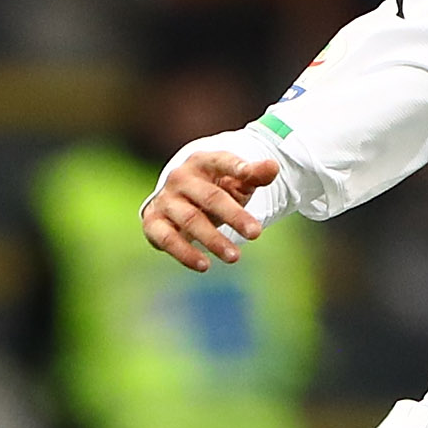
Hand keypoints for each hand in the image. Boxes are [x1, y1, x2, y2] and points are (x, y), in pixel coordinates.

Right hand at [141, 148, 280, 270]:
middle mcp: (180, 178)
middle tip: (256, 233)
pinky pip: (167, 239)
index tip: (249, 174)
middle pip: (209, 197)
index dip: (235, 167)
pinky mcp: (154, 222)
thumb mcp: (236, 181)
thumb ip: (254, 175)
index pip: (220, 161)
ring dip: (213, 239)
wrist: (178, 200)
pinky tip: (204, 265)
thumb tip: (274, 167)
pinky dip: (184, 253)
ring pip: (190, 220)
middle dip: (233, 215)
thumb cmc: (216, 190)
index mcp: (202, 162)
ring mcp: (165, 200)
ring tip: (235, 257)